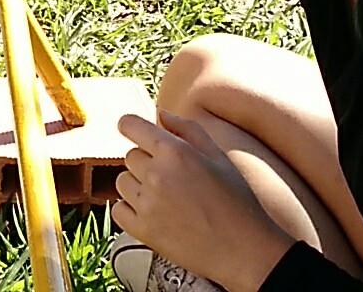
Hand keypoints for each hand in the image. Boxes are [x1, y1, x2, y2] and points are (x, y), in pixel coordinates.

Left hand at [113, 111, 295, 291]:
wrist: (243, 249)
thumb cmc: (236, 201)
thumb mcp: (218, 156)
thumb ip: (187, 130)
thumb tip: (160, 114)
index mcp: (175, 151)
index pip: (129, 125)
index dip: (130, 126)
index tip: (132, 131)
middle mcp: (156, 174)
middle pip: (130, 156)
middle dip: (147, 161)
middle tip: (173, 178)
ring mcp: (147, 204)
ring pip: (122, 181)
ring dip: (138, 185)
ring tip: (166, 197)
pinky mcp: (142, 230)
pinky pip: (119, 209)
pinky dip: (131, 210)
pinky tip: (155, 213)